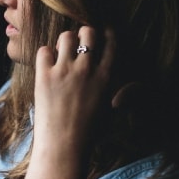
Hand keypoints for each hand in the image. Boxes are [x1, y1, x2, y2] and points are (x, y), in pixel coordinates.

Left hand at [32, 26, 115, 152]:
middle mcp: (87, 70)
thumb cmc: (89, 133)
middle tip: (79, 43)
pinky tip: (48, 65)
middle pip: (88, 32)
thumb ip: (124, 95)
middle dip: (84, 34)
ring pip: (66, 36)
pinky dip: (46, 55)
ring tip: (62, 52)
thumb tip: (135, 87)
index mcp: (106, 77)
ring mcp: (64, 72)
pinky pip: (44, 50)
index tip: (102, 30)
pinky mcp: (44, 76)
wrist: (64, 147)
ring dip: (64, 42)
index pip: (111, 42)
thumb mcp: (112, 111)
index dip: (107, 32)